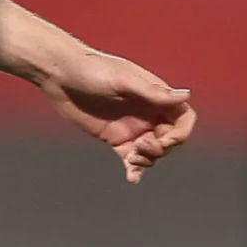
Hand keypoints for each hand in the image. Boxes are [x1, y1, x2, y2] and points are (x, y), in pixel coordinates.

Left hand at [36, 47, 196, 182]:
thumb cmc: (92, 69)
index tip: (166, 140)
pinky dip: (135, 170)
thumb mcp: (122, 80)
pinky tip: (132, 178)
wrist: (60, 75)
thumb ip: (153, 92)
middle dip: (162, 148)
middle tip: (141, 147)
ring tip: (131, 157)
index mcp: (154, 96)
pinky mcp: (115, 139)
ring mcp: (132, 127)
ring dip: (148, 160)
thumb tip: (186, 96)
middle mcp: (147, 112)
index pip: (183, 117)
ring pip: (153, 152)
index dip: (181, 133)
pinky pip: (131, 159)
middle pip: (170, 138)